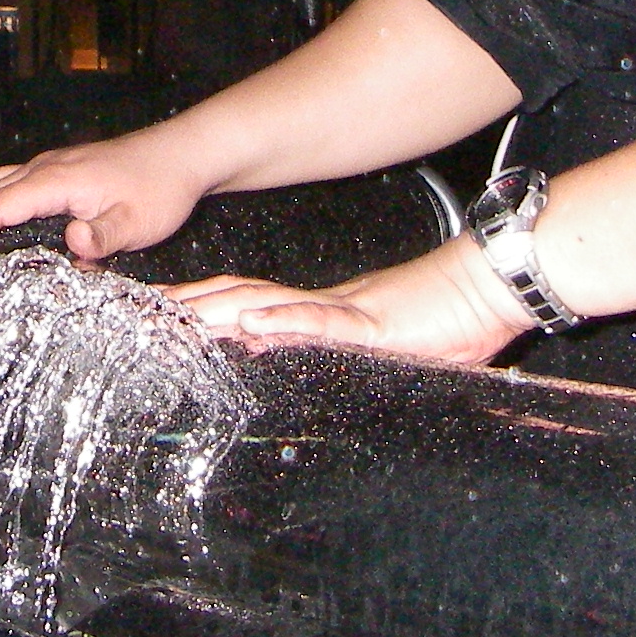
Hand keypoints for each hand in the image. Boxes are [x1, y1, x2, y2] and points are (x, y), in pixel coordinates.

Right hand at [0, 126, 214, 259]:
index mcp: (58, 179)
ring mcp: (50, 165)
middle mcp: (46, 167)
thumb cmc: (160, 189)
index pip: (2, 202)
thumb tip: (73, 244)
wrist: (181, 155)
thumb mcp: (137, 223)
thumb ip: (103, 237)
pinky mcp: (59, 168)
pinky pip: (11, 180)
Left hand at [168, 235, 531, 368]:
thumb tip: (264, 348)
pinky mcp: (374, 325)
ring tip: (178, 318)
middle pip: (243, 298)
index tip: (161, 314)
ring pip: (271, 304)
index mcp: (323, 311)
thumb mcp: (375, 345)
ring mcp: (346, 311)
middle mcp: (324, 305)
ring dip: (221, 310)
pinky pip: (325, 323)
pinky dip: (288, 323)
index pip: (250, 303)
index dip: (203, 305)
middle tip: (143, 313)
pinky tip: (257, 327)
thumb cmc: (448, 319)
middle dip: (192, 306)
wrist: (492, 288)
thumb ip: (320, 344)